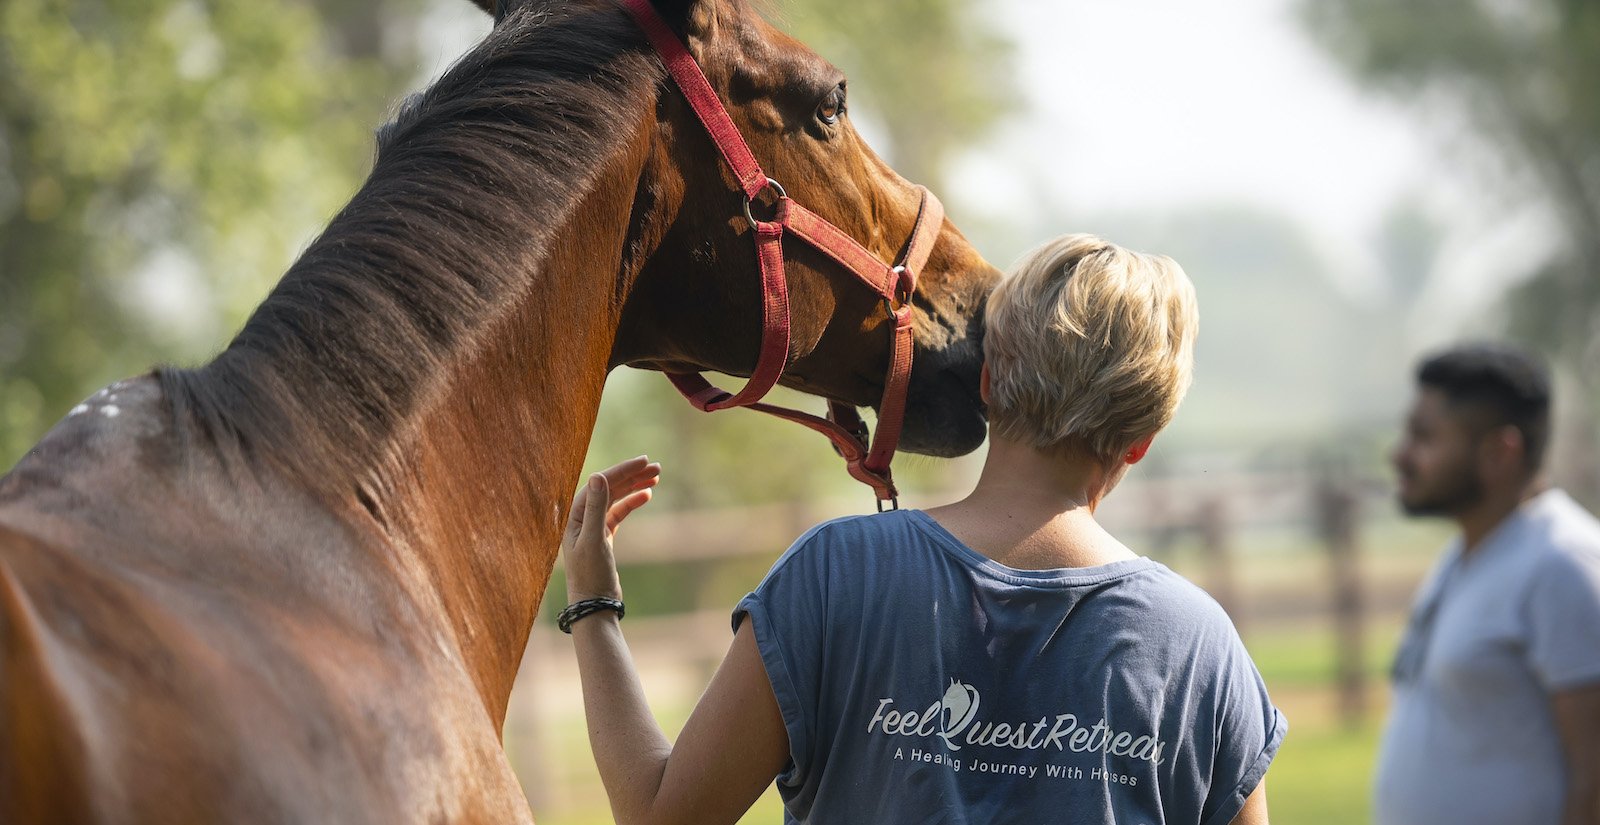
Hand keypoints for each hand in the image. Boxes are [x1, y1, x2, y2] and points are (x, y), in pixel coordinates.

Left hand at [562, 456, 660, 604]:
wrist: (594, 604)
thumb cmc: (590, 575)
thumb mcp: (594, 539)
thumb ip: (595, 507)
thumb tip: (598, 476)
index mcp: (575, 514)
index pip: (600, 483)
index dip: (621, 470)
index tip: (643, 461)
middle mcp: (582, 517)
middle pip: (608, 488)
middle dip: (632, 475)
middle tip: (656, 466)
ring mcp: (593, 526)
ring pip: (615, 498)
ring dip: (634, 486)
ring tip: (656, 477)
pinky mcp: (604, 537)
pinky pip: (619, 512)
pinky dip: (632, 503)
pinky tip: (647, 495)